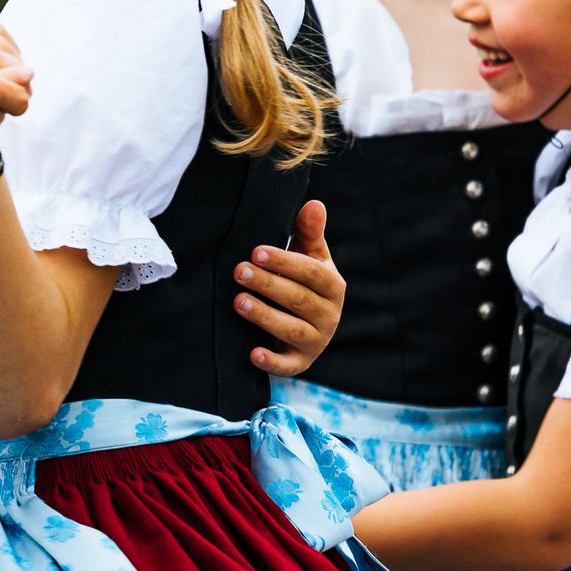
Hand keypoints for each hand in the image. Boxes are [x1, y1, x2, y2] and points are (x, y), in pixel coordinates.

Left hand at [235, 199, 345, 375]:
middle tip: (238, 271)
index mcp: (333, 285)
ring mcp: (316, 341)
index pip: (311, 272)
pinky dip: (271, 361)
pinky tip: (252, 353)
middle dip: (268, 285)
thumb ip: (309, 231)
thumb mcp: (308, 256)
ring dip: (265, 317)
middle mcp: (329, 315)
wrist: (303, 321)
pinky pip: (288, 365)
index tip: (256, 251)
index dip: (284, 262)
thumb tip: (314, 204)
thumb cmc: (301, 280)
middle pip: (299, 300)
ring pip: (292, 330)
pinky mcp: (301, 362)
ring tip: (238, 302)